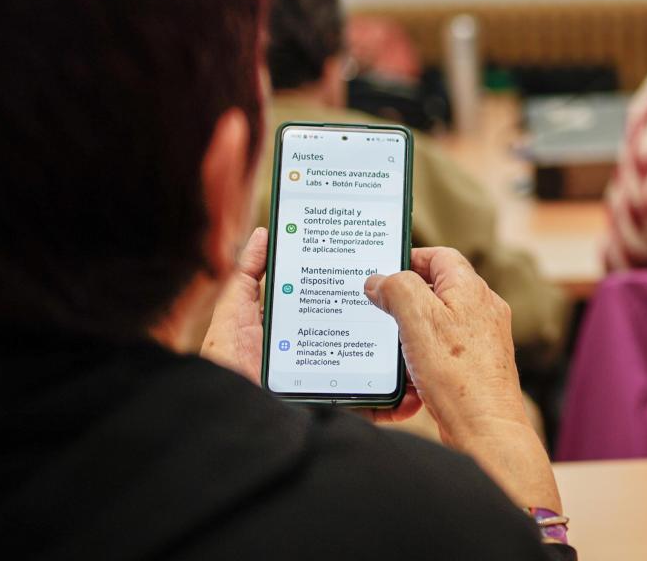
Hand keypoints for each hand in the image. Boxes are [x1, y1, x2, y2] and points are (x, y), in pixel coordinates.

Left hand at [199, 228, 430, 423]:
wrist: (225, 413)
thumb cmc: (225, 362)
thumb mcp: (233, 312)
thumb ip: (248, 274)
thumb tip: (265, 234)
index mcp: (299, 331)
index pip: (336, 306)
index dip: (360, 292)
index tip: (383, 272)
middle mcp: (318, 356)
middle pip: (362, 337)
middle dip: (390, 327)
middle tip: (416, 308)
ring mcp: (330, 383)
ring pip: (374, 372)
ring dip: (400, 366)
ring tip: (421, 350)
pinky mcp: (334, 409)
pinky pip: (369, 409)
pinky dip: (393, 405)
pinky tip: (409, 396)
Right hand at [364, 247, 560, 509]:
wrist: (487, 430)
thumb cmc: (458, 373)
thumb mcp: (419, 319)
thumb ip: (398, 290)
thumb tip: (380, 281)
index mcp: (470, 290)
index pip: (440, 258)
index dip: (410, 259)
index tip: (382, 269)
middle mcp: (480, 313)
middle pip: (433, 296)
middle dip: (401, 308)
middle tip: (374, 315)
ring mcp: (479, 344)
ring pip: (431, 334)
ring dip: (405, 347)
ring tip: (385, 361)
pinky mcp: (472, 373)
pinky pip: (436, 365)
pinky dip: (416, 376)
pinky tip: (402, 395)